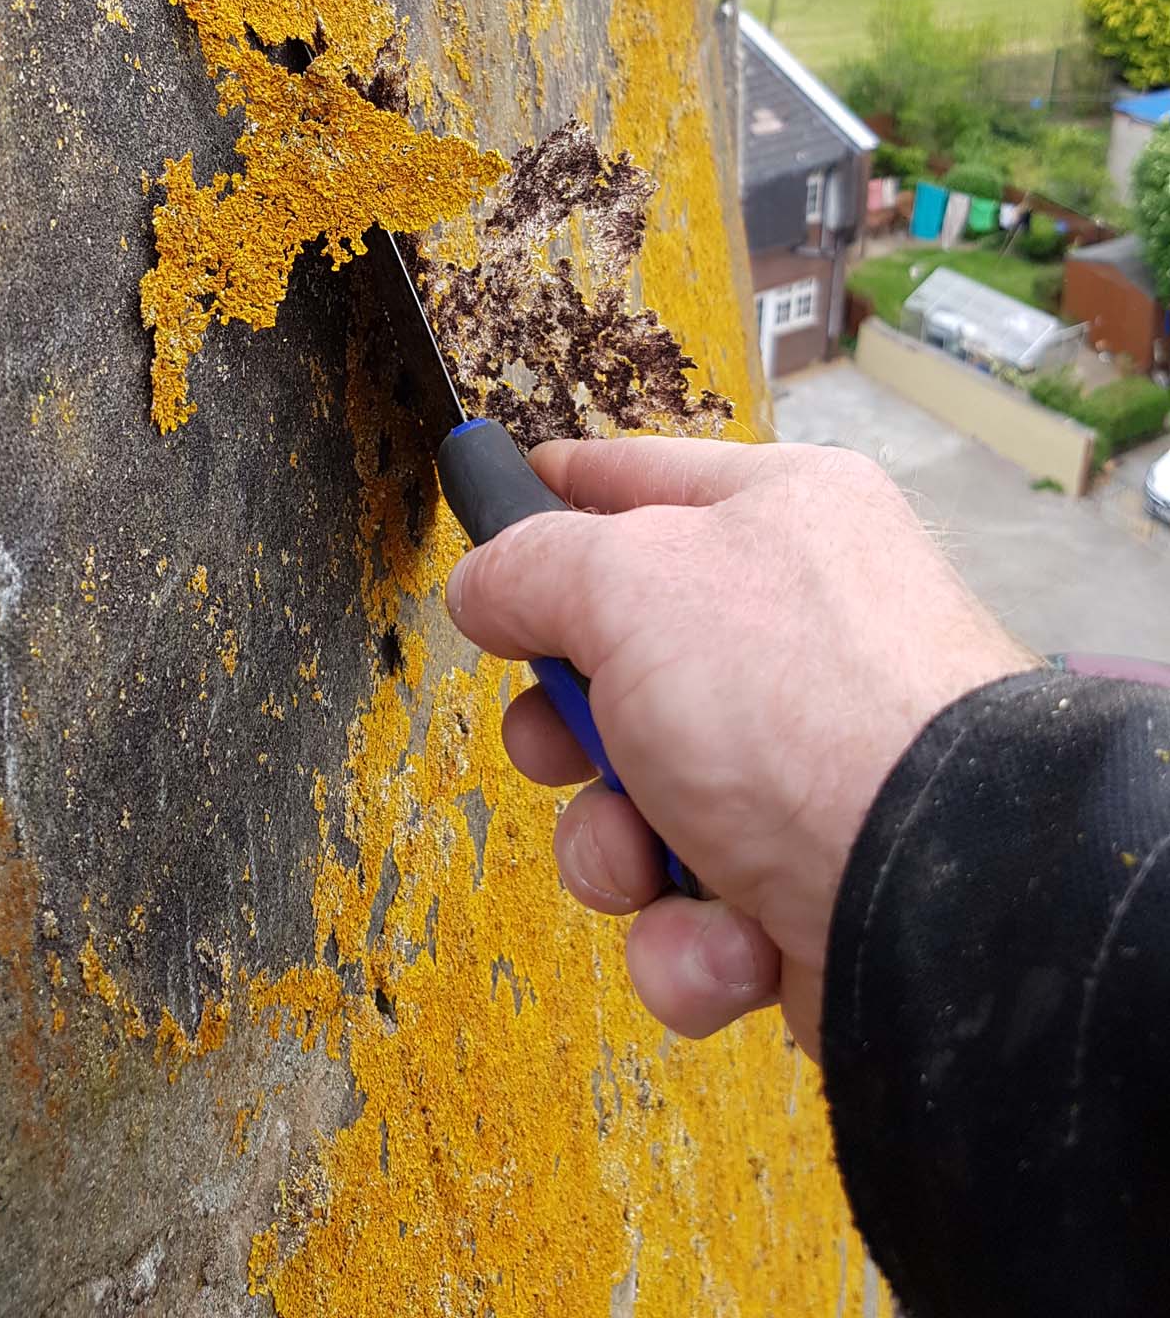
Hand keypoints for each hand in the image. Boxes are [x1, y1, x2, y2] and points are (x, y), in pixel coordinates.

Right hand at [444, 437, 1031, 1057]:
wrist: (935, 904)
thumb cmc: (801, 706)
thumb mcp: (628, 583)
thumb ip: (530, 565)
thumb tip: (481, 587)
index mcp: (785, 520)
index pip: (641, 481)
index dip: (556, 494)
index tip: (493, 496)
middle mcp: (803, 635)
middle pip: (619, 664)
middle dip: (568, 729)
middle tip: (562, 743)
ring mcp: (809, 768)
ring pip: (636, 803)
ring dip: (618, 850)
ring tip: (654, 863)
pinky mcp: (812, 887)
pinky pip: (692, 909)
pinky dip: (691, 935)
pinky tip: (733, 935)